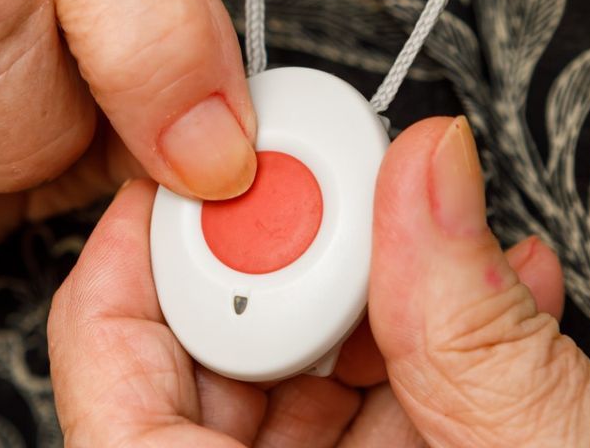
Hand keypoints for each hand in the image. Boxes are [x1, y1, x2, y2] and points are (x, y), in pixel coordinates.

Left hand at [49, 116, 589, 446]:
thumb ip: (462, 319)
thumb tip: (423, 173)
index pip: (105, 358)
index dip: (153, 244)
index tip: (220, 169)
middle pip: (201, 369)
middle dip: (289, 269)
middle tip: (351, 196)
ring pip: (288, 398)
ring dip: (372, 306)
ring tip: (438, 242)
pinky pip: (359, 438)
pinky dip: (420, 367)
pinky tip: (484, 305)